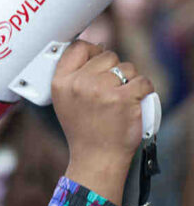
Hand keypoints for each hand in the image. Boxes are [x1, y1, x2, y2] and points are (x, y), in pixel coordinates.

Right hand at [51, 40, 153, 204]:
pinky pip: (142, 81)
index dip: (92, 50)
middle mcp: (79, 84)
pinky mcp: (124, 99)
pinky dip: (144, 89)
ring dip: (130, 79)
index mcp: (62, 82)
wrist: (97, 158)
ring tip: (122, 97)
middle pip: (106, 55)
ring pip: (126, 67)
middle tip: (111, 89)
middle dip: (113, 68)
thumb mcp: (64, 100)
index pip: (78, 47)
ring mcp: (102, 90)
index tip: (98, 60)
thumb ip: (74, 74)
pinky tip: (137, 99)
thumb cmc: (83, 130)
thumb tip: (96, 47)